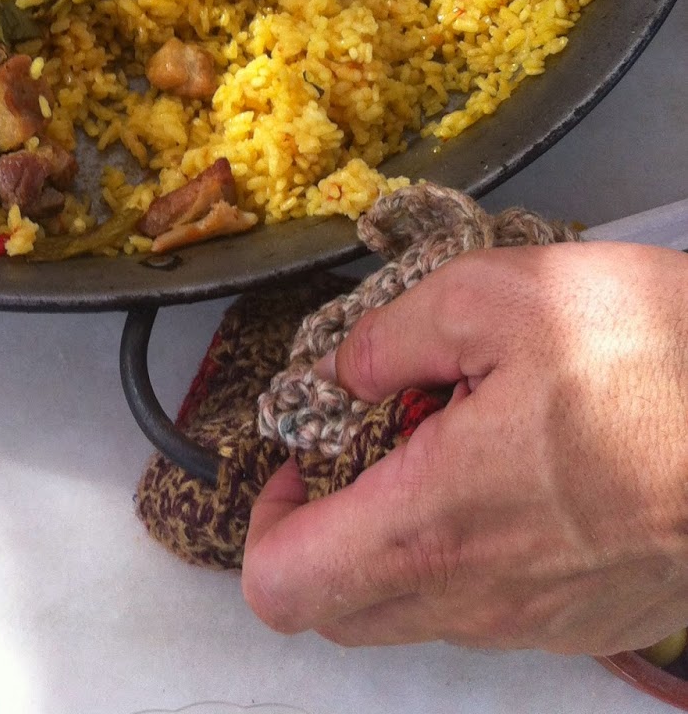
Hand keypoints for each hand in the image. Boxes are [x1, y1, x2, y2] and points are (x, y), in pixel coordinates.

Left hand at [241, 242, 687, 651]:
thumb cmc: (656, 358)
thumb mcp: (499, 293)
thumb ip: (392, 334)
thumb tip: (345, 371)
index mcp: (435, 524)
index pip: (285, 586)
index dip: (266, 521)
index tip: (301, 457)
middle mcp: (481, 599)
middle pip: (342, 609)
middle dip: (326, 529)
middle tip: (366, 442)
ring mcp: (542, 621)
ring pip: (419, 610)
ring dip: (403, 536)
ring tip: (453, 437)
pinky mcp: (591, 619)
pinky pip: (495, 606)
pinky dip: (473, 549)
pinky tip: (518, 465)